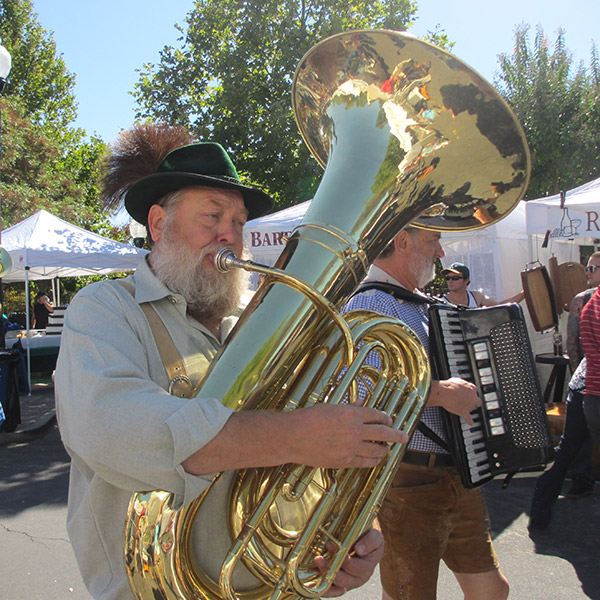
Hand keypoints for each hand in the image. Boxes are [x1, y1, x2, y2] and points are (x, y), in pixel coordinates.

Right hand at [289, 404, 408, 468]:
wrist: (293, 437)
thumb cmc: (308, 418)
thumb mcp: (330, 407)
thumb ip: (348, 407)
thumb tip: (361, 404)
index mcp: (351, 414)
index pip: (376, 415)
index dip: (386, 418)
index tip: (390, 419)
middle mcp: (354, 431)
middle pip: (383, 433)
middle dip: (397, 435)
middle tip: (404, 436)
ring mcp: (351, 448)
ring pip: (377, 450)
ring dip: (385, 449)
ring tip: (388, 449)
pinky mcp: (345, 461)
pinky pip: (365, 462)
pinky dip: (373, 460)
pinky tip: (375, 459)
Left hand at [316, 528, 383, 596]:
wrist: (367, 541)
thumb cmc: (370, 539)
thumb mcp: (375, 537)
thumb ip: (370, 541)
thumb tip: (359, 550)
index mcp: (367, 567)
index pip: (353, 567)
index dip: (341, 559)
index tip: (330, 544)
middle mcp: (358, 578)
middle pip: (343, 579)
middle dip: (329, 569)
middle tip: (319, 557)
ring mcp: (349, 582)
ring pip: (336, 586)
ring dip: (324, 578)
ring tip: (315, 567)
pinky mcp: (341, 584)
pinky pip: (333, 591)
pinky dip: (324, 590)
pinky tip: (314, 584)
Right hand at [427, 378, 480, 424]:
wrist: (446, 393)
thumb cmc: (450, 386)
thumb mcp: (457, 380)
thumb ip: (461, 384)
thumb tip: (459, 385)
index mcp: (471, 388)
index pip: (474, 390)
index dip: (470, 392)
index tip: (467, 392)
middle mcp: (472, 397)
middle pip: (476, 400)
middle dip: (474, 401)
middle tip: (469, 401)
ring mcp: (469, 405)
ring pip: (472, 408)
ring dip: (468, 408)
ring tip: (462, 407)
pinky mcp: (464, 411)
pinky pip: (468, 418)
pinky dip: (469, 421)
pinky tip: (471, 423)